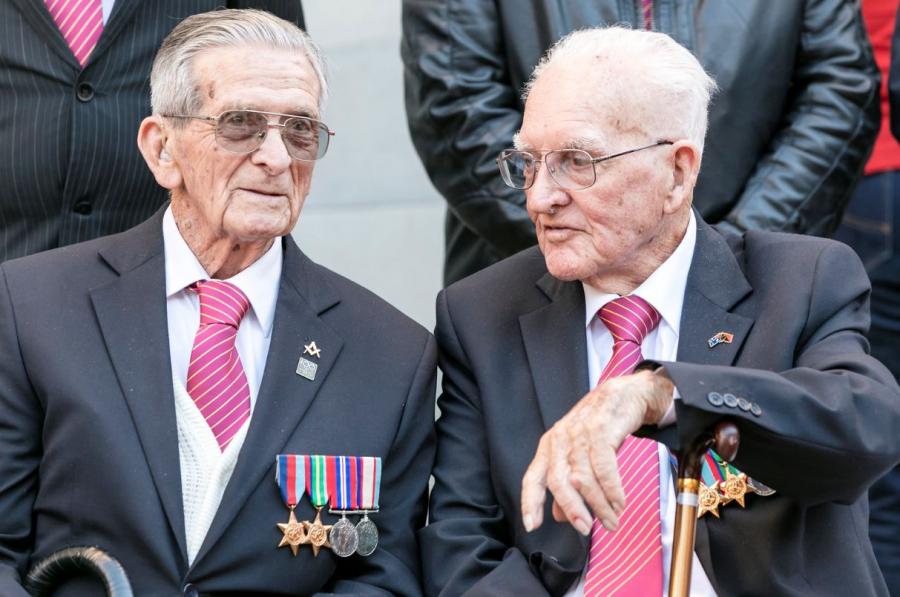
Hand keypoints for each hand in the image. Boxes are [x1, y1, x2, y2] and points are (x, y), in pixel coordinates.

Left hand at [520, 369, 673, 534]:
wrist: (622, 394)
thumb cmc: (599, 426)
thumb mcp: (579, 455)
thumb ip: (567, 485)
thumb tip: (557, 517)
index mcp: (549, 447)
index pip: (533, 478)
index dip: (530, 502)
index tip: (532, 525)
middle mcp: (560, 440)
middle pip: (559, 482)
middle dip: (573, 509)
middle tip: (586, 528)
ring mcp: (579, 434)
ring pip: (584, 478)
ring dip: (599, 505)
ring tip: (611, 520)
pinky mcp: (601, 430)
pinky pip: (605, 468)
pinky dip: (613, 490)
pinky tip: (619, 502)